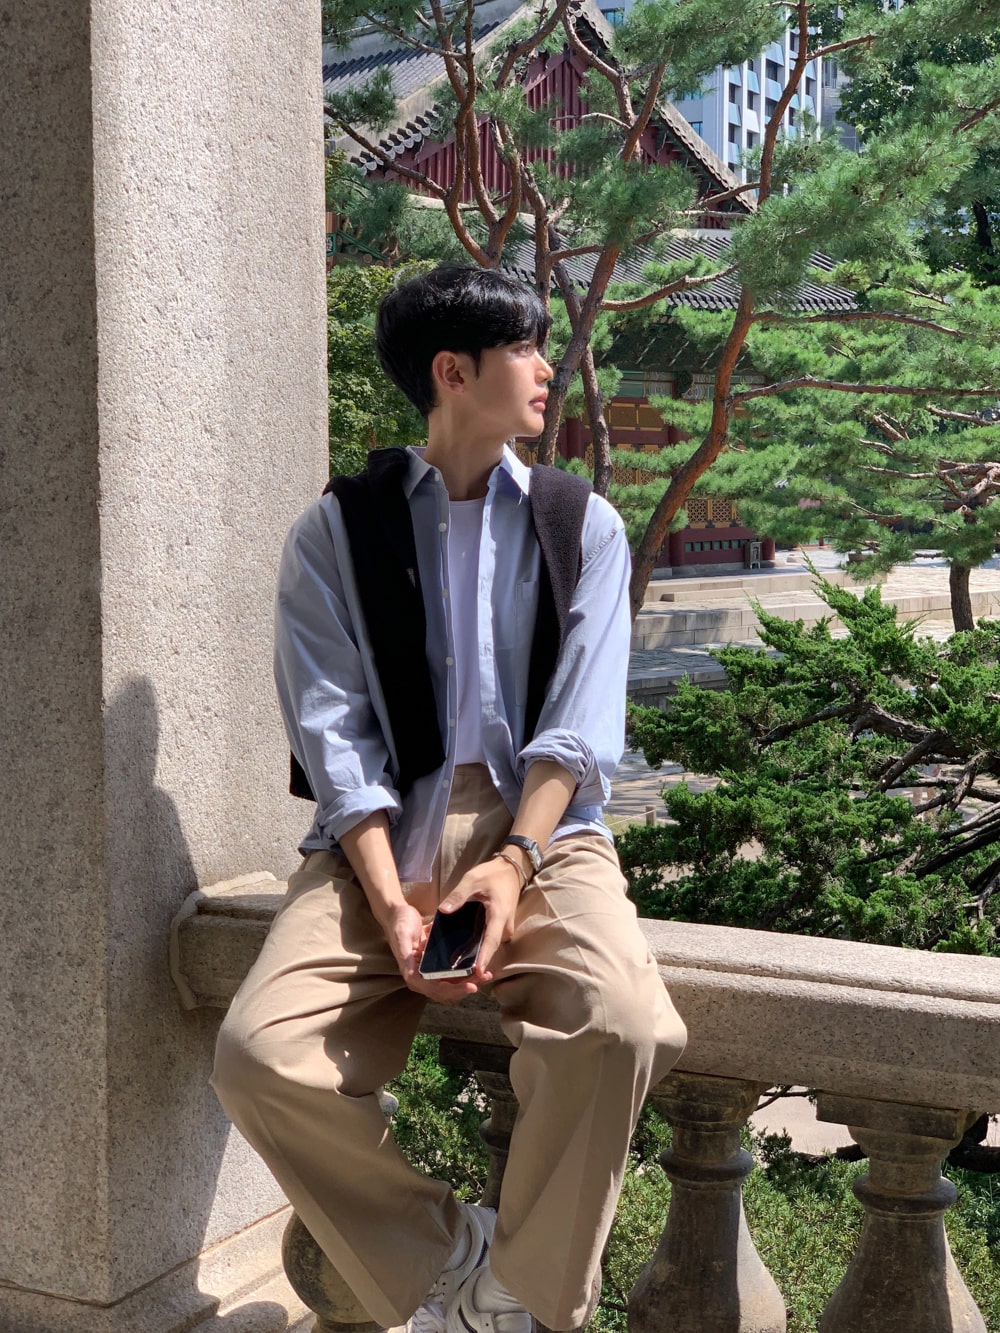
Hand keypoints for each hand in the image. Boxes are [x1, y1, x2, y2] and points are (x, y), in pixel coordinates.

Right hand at [377, 901, 480, 1004]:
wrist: (397, 914)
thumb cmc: (399, 925)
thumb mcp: (401, 937)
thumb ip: (405, 955)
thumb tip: (410, 975)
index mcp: (413, 975)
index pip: (437, 989)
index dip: (455, 990)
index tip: (472, 986)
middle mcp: (422, 978)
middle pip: (448, 991)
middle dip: (466, 987)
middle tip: (484, 978)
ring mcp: (430, 972)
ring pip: (453, 985)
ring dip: (469, 982)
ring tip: (486, 975)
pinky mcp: (436, 965)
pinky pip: (453, 974)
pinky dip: (466, 973)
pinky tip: (478, 966)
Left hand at [437, 855, 521, 980]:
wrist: (510, 870)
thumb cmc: (492, 875)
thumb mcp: (472, 880)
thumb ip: (458, 895)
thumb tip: (443, 910)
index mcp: (499, 915)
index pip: (491, 940)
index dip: (484, 957)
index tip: (478, 972)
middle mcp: (505, 926)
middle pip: (491, 948)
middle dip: (476, 961)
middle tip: (456, 972)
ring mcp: (505, 928)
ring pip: (490, 945)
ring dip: (477, 955)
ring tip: (456, 964)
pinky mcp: (501, 927)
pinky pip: (490, 940)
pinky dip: (479, 946)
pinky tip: (464, 949)